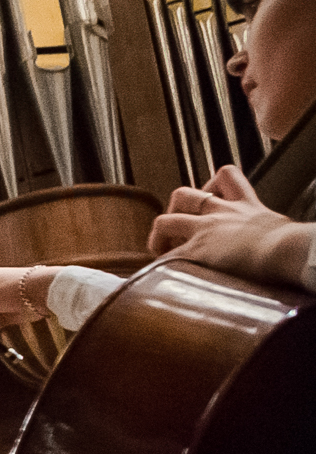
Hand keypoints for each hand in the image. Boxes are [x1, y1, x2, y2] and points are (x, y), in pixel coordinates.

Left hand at [149, 164, 314, 284]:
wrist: (288, 249)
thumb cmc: (296, 242)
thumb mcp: (284, 227)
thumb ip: (274, 230)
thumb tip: (289, 244)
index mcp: (246, 204)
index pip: (225, 177)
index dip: (211, 186)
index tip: (210, 201)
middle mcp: (221, 212)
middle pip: (183, 193)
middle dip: (174, 210)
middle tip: (177, 229)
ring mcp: (205, 229)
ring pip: (165, 220)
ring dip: (157, 236)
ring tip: (161, 251)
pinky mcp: (196, 250)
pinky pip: (166, 256)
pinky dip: (159, 265)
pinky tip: (161, 275)